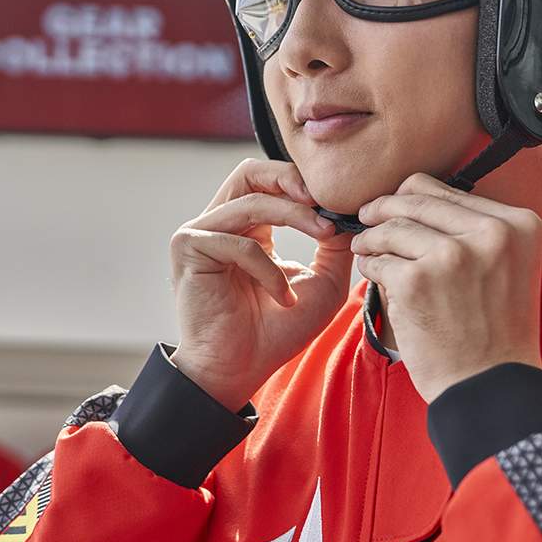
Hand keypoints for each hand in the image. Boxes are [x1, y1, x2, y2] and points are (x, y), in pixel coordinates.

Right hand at [169, 159, 353, 410]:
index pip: (269, 182)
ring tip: (324, 235)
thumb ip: (335, 244)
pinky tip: (283, 297)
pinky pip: (239, 242)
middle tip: (326, 199)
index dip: (304, 184)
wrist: (240, 370)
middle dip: (292, 180)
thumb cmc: (277, 331)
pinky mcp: (189, 248)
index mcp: (247, 228)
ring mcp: (200, 233)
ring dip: (295, 216)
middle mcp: (220, 224)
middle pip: (250, 172)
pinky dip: (269, 269)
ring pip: (251, 200)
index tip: (343, 203)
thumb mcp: (323, 282)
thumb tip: (352, 210)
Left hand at [351, 173, 541, 403]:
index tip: (395, 203)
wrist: (490, 386)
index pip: (447, 190)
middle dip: (383, 207)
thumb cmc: (495, 331)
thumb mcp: (507, 267)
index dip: (412, 195)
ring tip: (364, 248)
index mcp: (518, 224)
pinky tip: (370, 272)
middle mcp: (490, 233)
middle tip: (366, 216)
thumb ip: (473, 230)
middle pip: (415, 200)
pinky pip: (378, 260)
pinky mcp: (417, 281)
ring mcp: (452, 256)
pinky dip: (369, 266)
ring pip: (392, 228)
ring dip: (371, 238)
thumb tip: (413, 194)